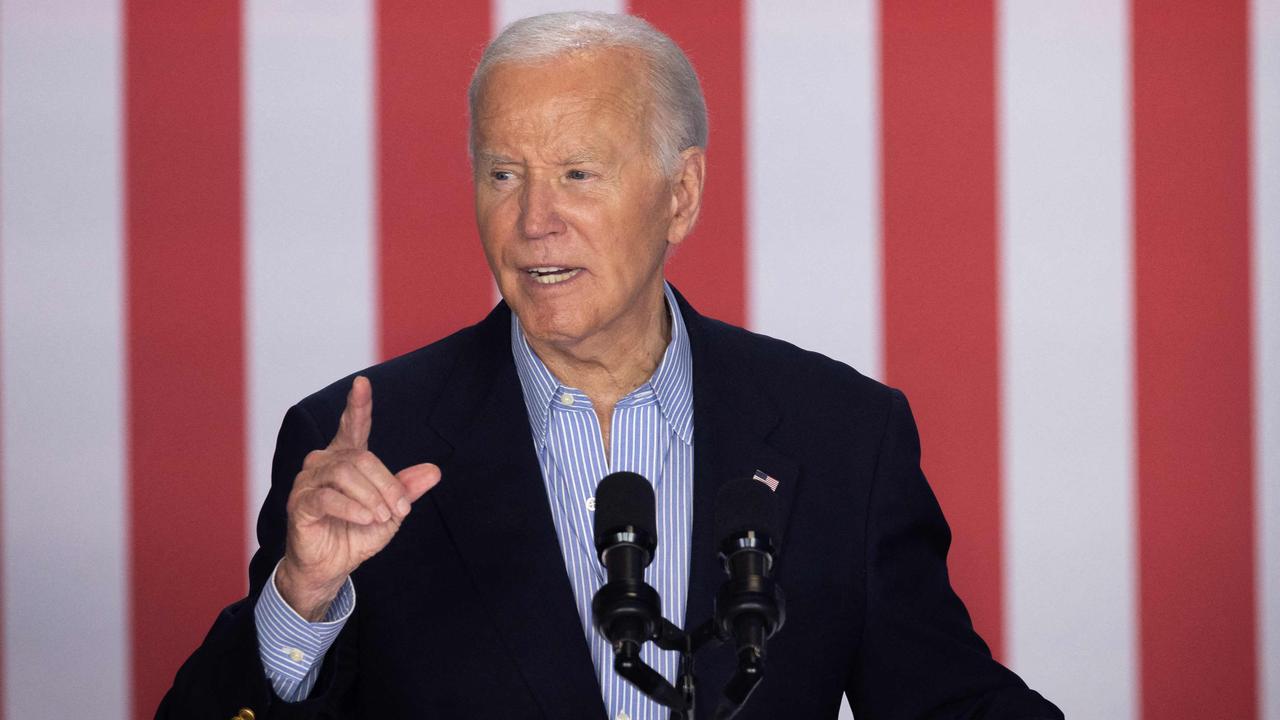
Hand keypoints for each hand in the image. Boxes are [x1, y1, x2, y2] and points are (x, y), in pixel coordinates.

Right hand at [276, 376, 440, 619]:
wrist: (332, 567)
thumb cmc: (357, 534)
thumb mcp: (390, 512)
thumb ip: (407, 489)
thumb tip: (435, 470)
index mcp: (346, 459)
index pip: (352, 426)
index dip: (358, 405)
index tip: (363, 382)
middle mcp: (323, 463)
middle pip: (361, 458)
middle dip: (386, 484)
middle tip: (401, 509)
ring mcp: (308, 482)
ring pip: (345, 474)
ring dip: (371, 497)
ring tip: (382, 517)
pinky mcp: (299, 503)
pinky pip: (328, 496)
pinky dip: (352, 508)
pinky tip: (366, 519)